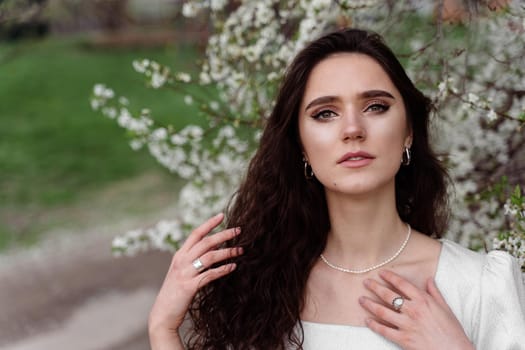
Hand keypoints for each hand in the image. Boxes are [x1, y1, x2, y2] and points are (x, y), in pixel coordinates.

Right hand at [148, 213, 242, 347]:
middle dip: (223, 234)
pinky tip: (233, 267)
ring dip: (227, 252)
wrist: (162, 315)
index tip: (222, 215)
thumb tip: (215, 249)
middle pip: (205, 242)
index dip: (209, 224)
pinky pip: (209, 275)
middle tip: (239, 230)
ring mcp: (184, 273)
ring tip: (240, 250)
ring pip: (209, 256)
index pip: (195, 234)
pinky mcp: (189, 287)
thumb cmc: (175, 294)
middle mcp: (181, 261)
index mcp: (179, 255)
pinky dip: (222, 270)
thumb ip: (194, 260)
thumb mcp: (182, 272)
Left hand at [359, 270, 473, 349]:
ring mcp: (406, 325)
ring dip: (369, 304)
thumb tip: (429, 279)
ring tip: (361, 299)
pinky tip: (367, 320)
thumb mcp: (446, 308)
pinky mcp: (403, 340)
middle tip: (366, 282)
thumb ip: (435, 293)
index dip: (390, 277)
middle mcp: (413, 310)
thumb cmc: (452, 331)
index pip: (402, 284)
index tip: (381, 272)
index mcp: (423, 301)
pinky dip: (373, 325)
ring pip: (382, 312)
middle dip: (375, 287)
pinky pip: (384, 330)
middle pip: (388, 295)